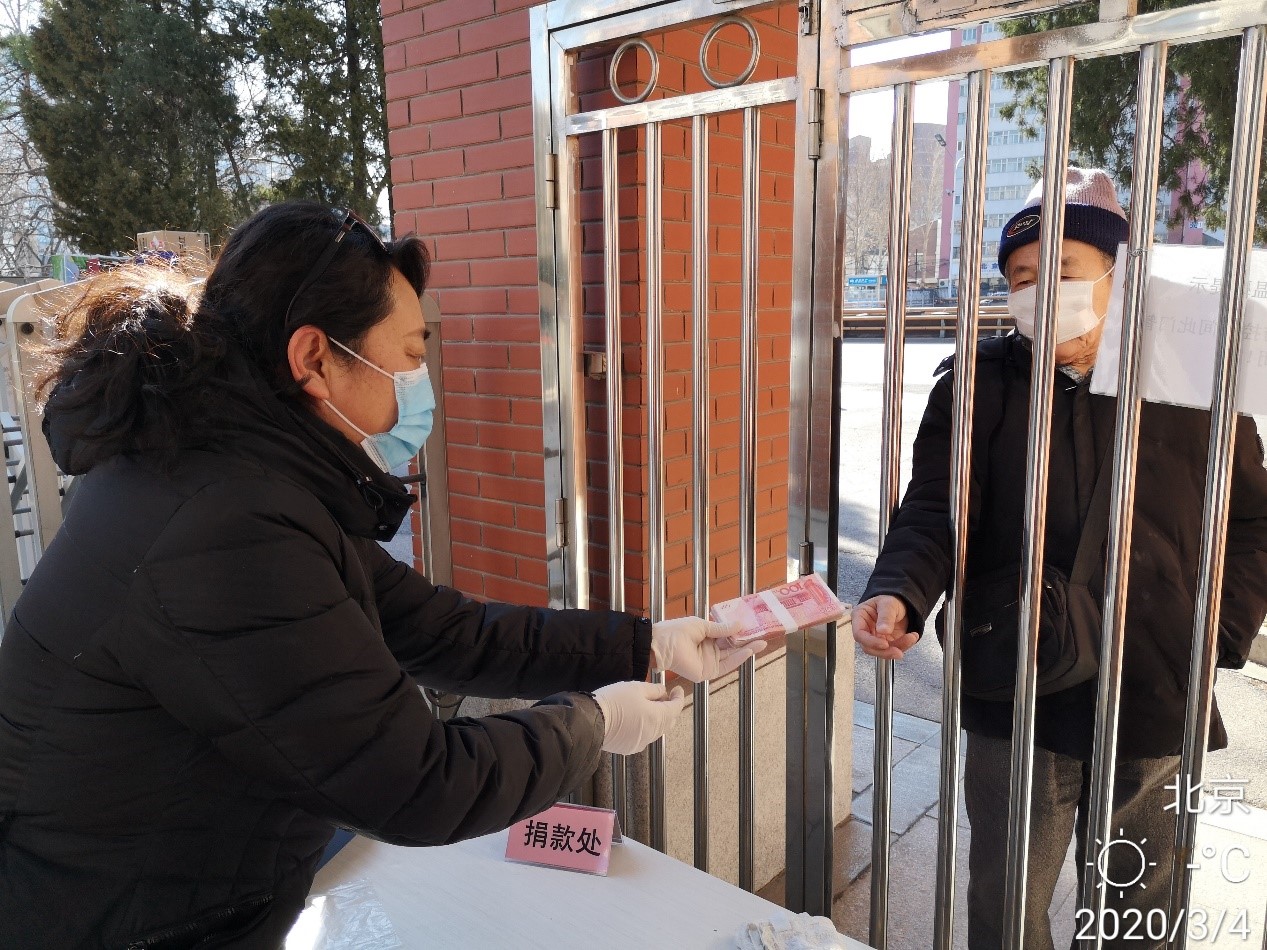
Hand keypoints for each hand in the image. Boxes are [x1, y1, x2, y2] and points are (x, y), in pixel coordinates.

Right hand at [592, 681, 687, 754]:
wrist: (591, 722)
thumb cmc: (615, 701)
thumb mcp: (636, 688)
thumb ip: (654, 690)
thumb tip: (663, 692)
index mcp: (657, 718)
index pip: (675, 708)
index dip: (678, 697)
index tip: (677, 690)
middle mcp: (652, 733)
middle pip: (668, 721)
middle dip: (668, 708)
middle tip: (662, 696)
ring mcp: (641, 742)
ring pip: (655, 730)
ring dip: (656, 718)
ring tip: (647, 706)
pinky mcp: (629, 748)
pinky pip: (643, 736)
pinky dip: (644, 727)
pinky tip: (634, 719)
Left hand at [651, 616, 767, 681]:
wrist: (663, 644)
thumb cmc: (677, 631)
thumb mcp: (703, 625)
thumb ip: (721, 628)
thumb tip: (740, 625)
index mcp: (706, 637)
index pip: (727, 636)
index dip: (740, 633)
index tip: (753, 627)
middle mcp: (709, 650)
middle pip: (732, 647)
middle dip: (747, 642)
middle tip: (762, 636)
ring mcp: (709, 662)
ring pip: (732, 656)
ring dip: (746, 650)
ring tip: (760, 643)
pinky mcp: (707, 672)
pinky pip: (726, 665)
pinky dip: (737, 659)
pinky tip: (748, 651)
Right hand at [852, 596, 917, 660]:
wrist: (902, 605)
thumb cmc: (890, 600)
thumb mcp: (888, 604)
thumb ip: (885, 617)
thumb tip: (882, 631)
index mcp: (860, 617)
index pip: (859, 634)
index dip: (870, 642)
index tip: (884, 644)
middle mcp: (865, 630)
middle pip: (868, 647)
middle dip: (884, 652)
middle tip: (898, 652)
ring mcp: (875, 638)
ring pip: (881, 652)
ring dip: (896, 649)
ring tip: (911, 638)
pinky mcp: (886, 644)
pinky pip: (893, 650)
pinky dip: (903, 646)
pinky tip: (911, 637)